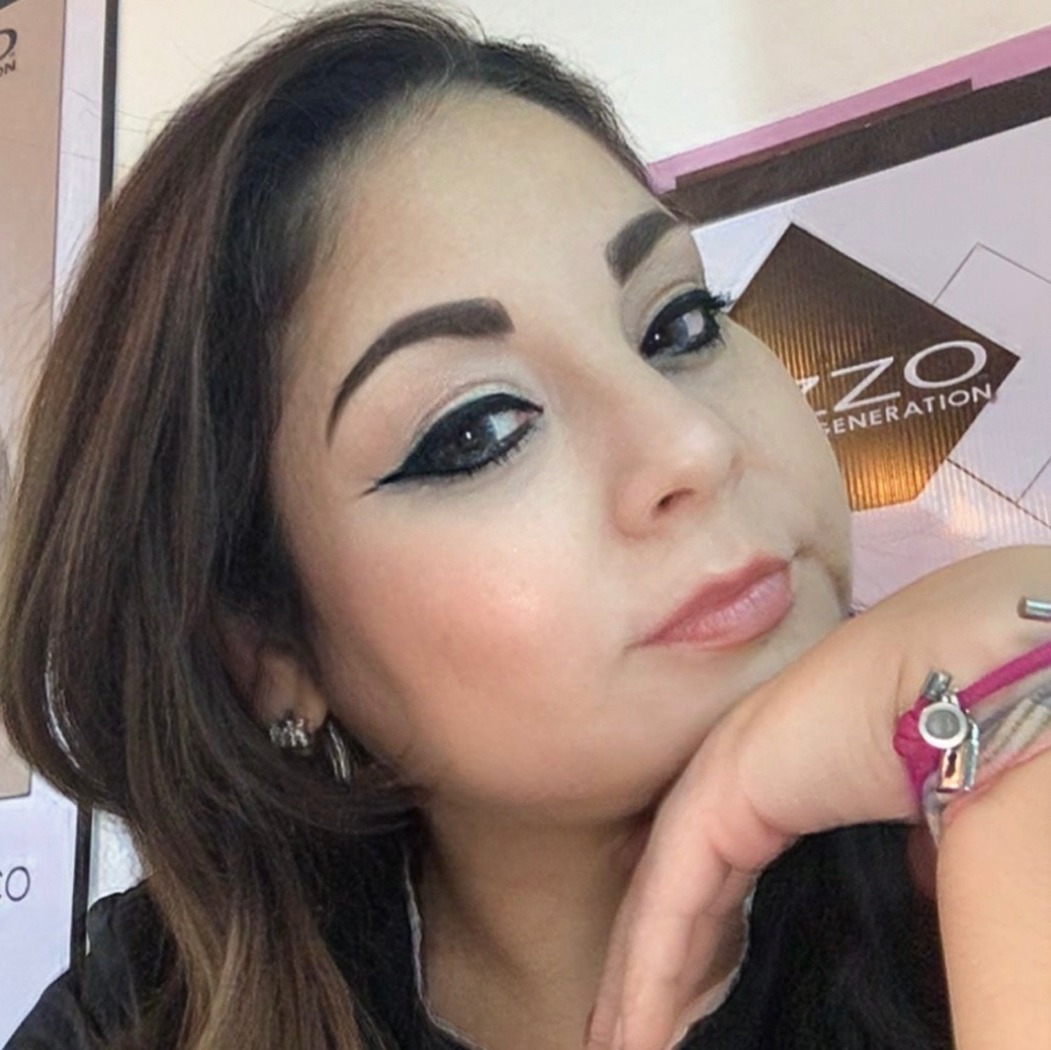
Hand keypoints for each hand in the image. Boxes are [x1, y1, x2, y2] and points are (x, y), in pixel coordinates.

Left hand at [586, 546, 1050, 1049]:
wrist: (962, 679)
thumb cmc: (959, 745)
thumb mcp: (922, 834)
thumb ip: (905, 874)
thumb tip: (911, 901)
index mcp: (785, 789)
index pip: (729, 890)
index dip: (709, 954)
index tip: (694, 1012)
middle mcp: (738, 785)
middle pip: (686, 903)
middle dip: (665, 974)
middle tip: (632, 1036)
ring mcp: (719, 787)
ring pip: (664, 909)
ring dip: (643, 983)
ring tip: (620, 1043)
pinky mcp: (714, 802)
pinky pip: (668, 904)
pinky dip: (649, 970)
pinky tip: (631, 1028)